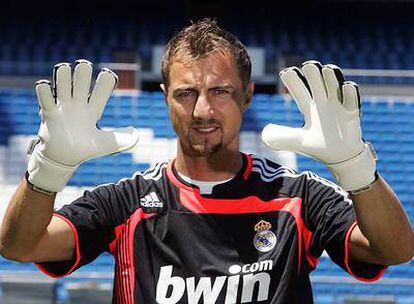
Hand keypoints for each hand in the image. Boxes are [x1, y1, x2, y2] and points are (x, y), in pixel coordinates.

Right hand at [27, 60, 138, 191]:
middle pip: (81, 79)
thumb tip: (136, 133)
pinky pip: (45, 97)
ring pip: (62, 82)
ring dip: (63, 75)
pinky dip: (44, 89)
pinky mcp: (49, 113)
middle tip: (84, 66)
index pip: (102, 89)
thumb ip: (122, 140)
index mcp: (94, 109)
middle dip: (82, 71)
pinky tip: (46, 86)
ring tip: (65, 70)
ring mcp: (63, 107)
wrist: (63, 159)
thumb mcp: (106, 145)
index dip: (106, 80)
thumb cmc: (86, 150)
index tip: (108, 75)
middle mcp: (79, 104)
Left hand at [262, 61, 375, 190]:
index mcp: (309, 108)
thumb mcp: (297, 141)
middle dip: (313, 75)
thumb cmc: (318, 147)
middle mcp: (323, 103)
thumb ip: (281, 136)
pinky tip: (347, 86)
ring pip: (335, 88)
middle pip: (317, 85)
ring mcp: (338, 107)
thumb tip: (265, 131)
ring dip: (331, 79)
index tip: (285, 72)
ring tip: (327, 69)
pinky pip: (352, 102)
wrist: (339, 157)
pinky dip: (350, 94)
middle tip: (308, 65)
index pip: (300, 91)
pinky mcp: (351, 115)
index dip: (293, 82)